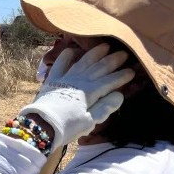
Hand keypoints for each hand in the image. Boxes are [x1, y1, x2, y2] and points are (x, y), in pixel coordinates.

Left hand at [19, 43, 134, 147]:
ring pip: (83, 61)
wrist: (41, 125)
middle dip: (113, 60)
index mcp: (91, 92)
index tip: (132, 71)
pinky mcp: (52, 80)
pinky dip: (66, 56)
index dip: (122, 76)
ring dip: (95, 53)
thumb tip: (119, 94)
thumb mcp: (89, 122)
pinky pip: (60, 63)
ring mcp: (65, 78)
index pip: (111, 81)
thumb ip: (105, 107)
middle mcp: (80, 81)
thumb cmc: (67, 127)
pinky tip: (72, 50)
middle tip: (124, 54)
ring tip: (105, 46)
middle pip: (99, 67)